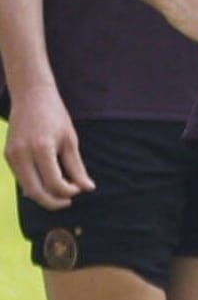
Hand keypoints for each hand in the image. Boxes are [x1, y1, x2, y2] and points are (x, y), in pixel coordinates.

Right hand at [2, 86, 92, 209]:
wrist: (31, 97)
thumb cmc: (55, 116)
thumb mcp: (70, 140)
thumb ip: (77, 167)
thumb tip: (88, 188)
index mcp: (41, 148)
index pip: (54, 182)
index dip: (68, 191)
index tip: (79, 189)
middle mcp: (22, 154)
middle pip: (36, 191)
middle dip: (53, 201)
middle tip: (68, 202)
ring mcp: (11, 156)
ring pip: (26, 187)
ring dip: (43, 194)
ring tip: (60, 192)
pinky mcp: (7, 156)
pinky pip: (21, 178)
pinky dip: (34, 184)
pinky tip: (47, 181)